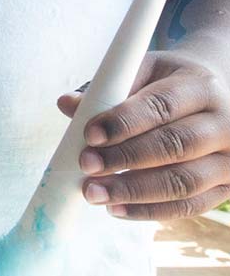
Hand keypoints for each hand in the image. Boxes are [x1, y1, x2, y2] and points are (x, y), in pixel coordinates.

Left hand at [58, 49, 229, 219]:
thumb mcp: (144, 71)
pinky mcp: (226, 188)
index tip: (90, 134)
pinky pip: (189, 206)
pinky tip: (116, 208)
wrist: (217, 95)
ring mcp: (229, 160)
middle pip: (175, 146)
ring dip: (134, 191)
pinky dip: (150, 211)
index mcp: (201, 87)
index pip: (162, 106)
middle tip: (86, 165)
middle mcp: (224, 125)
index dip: (124, 121)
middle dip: (125, 159)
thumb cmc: (170, 83)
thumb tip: (68, 104)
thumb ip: (108, 88)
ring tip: (94, 192)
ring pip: (183, 182)